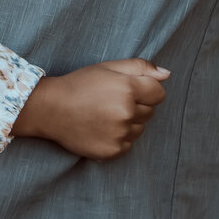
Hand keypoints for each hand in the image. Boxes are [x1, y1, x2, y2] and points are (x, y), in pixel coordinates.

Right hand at [11, 59, 169, 159]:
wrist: (51, 109)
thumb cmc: (80, 84)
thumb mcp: (108, 67)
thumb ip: (140, 67)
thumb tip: (167, 75)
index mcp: (128, 89)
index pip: (158, 93)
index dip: (146, 90)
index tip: (129, 90)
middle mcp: (126, 113)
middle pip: (150, 112)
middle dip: (137, 106)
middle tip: (112, 101)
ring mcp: (120, 134)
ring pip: (139, 129)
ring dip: (129, 123)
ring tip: (105, 115)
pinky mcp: (113, 151)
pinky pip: (128, 144)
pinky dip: (119, 138)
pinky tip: (101, 129)